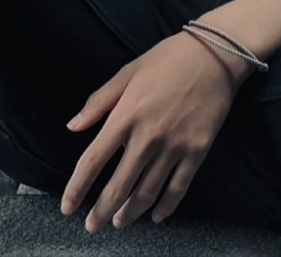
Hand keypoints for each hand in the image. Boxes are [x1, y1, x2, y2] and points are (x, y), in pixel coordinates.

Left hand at [60, 31, 251, 232]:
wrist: (213, 55)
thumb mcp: (127, 72)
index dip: (76, 188)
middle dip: (101, 212)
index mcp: (126, 115)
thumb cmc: (167, 59)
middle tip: (92, 226)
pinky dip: (166, 207)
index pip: (93, 161)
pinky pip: (178, 188)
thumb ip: (99, 102)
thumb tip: (73, 126)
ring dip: (130, 213)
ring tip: (119, 222)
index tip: (67, 206)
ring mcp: (174, 146)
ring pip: (146, 194)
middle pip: (118, 187)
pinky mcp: (197, 151)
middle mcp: (147, 136)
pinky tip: (156, 216)